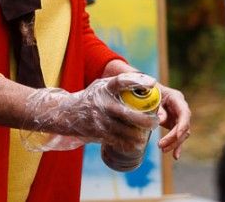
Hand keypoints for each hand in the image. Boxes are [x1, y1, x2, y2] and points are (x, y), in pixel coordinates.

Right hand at [20, 72, 158, 151]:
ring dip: (140, 134)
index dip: (137, 81)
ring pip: (126, 131)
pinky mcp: (98, 133)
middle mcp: (102, 104)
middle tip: (156, 121)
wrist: (68, 114)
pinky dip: (130, 143)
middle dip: (146, 119)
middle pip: (128, 114)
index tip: (152, 83)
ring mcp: (100, 120)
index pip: (121, 81)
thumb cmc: (93, 97)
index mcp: (104, 88)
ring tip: (147, 133)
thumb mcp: (102, 85)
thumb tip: (150, 84)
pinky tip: (137, 143)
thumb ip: (121, 84)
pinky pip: (119, 141)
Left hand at [154, 82, 191, 159]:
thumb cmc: (148, 91)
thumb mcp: (151, 97)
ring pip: (182, 134)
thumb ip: (157, 108)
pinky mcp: (174, 124)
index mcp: (176, 98)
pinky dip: (176, 146)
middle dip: (174, 138)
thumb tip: (161, 121)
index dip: (182, 125)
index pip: (184, 113)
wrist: (147, 90)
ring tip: (163, 150)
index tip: (177, 135)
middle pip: (183, 126)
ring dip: (174, 143)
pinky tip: (175, 156)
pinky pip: (178, 137)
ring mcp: (178, 117)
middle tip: (161, 146)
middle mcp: (181, 108)